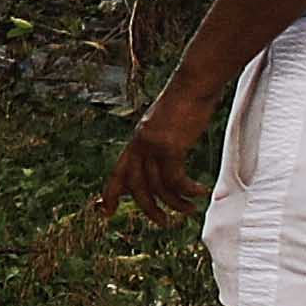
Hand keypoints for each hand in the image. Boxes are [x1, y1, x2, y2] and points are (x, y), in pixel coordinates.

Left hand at [112, 87, 214, 221]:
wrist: (194, 83)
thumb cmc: (185, 101)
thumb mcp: (164, 124)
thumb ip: (159, 142)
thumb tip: (165, 159)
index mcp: (137, 140)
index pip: (118, 172)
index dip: (110, 193)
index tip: (104, 211)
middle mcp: (140, 144)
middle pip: (136, 186)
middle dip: (148, 209)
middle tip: (163, 222)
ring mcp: (153, 146)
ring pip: (159, 187)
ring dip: (175, 203)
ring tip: (189, 210)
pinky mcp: (170, 147)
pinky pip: (176, 179)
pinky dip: (188, 190)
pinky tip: (200, 192)